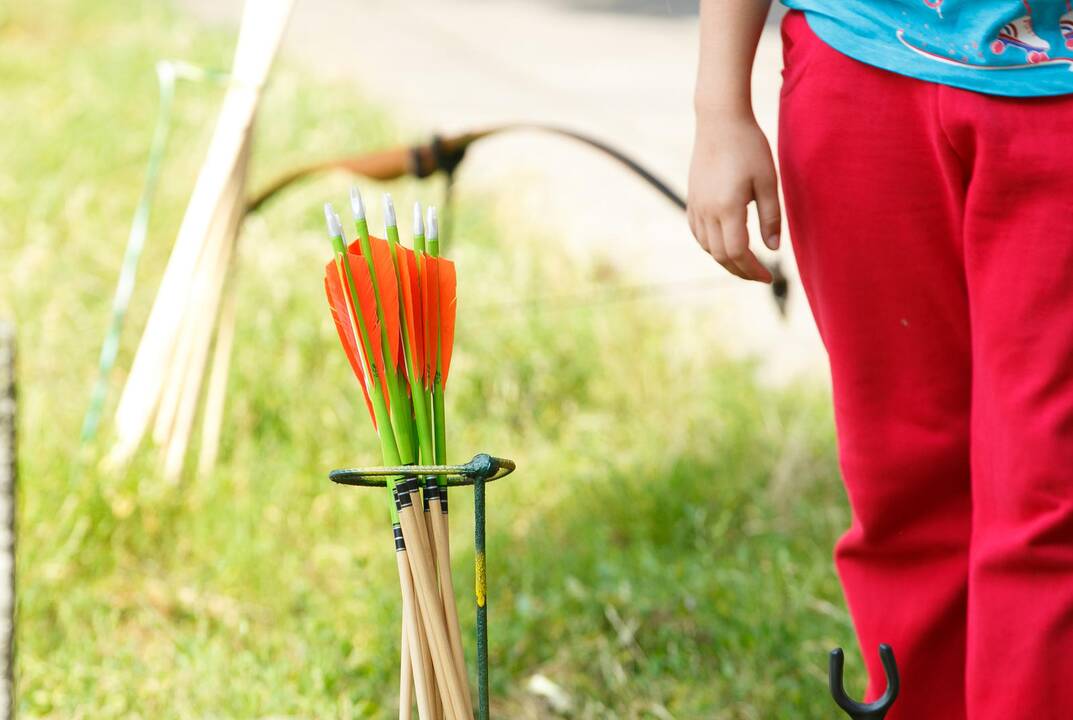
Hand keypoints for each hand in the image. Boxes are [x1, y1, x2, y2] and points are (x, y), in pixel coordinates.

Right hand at [687, 115, 779, 282]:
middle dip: (741, 271)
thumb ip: (771, 217)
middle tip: (760, 276)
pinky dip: (712, 247)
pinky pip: (699, 234)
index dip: (753, 270)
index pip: (738, 252)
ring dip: (726, 261)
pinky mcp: (692, 200)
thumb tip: (773, 249)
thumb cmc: (749, 147)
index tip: (769, 277)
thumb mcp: (768, 181)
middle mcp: (707, 211)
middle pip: (721, 256)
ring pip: (708, 248)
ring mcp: (696, 206)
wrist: (719, 121)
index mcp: (728, 208)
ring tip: (745, 263)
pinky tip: (725, 246)